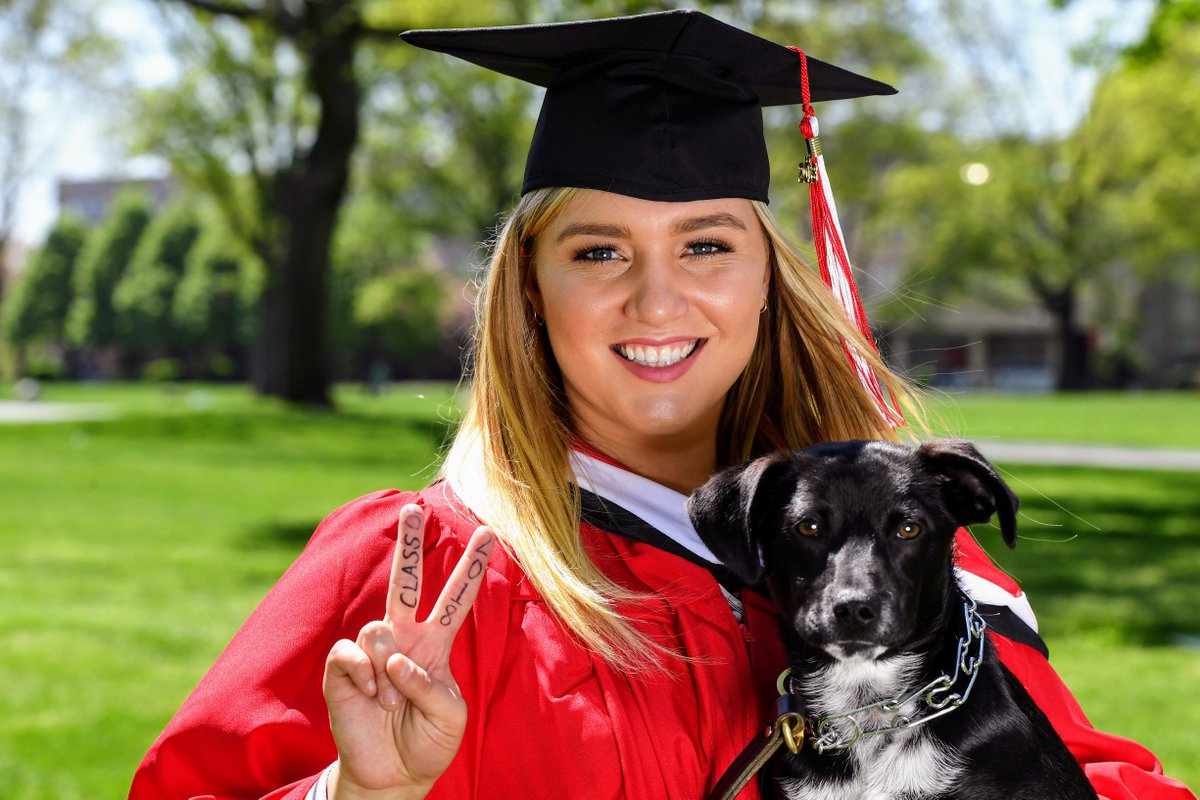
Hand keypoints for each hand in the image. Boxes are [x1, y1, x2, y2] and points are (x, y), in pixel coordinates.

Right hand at [323, 503, 494, 797]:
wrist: (393, 774)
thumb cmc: (427, 740)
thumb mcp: (450, 715)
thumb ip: (431, 683)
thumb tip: (397, 657)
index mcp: (436, 643)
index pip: (456, 598)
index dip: (472, 568)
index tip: (489, 533)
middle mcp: (405, 638)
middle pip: (406, 581)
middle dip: (409, 544)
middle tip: (413, 508)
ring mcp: (373, 651)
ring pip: (378, 628)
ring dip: (387, 669)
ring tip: (389, 699)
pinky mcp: (343, 668)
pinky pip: (351, 652)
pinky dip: (363, 674)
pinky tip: (369, 693)